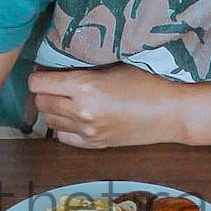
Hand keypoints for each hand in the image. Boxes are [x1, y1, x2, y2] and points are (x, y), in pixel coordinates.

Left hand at [27, 63, 194, 147]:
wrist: (173, 111)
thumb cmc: (149, 81)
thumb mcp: (113, 66)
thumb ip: (84, 68)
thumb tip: (58, 66)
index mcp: (85, 86)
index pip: (39, 84)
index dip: (38, 75)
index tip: (45, 70)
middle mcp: (81, 111)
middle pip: (41, 103)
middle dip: (43, 92)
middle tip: (54, 83)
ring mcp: (88, 132)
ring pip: (50, 122)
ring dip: (53, 109)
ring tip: (65, 99)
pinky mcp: (96, 145)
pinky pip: (64, 137)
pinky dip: (64, 126)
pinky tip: (76, 116)